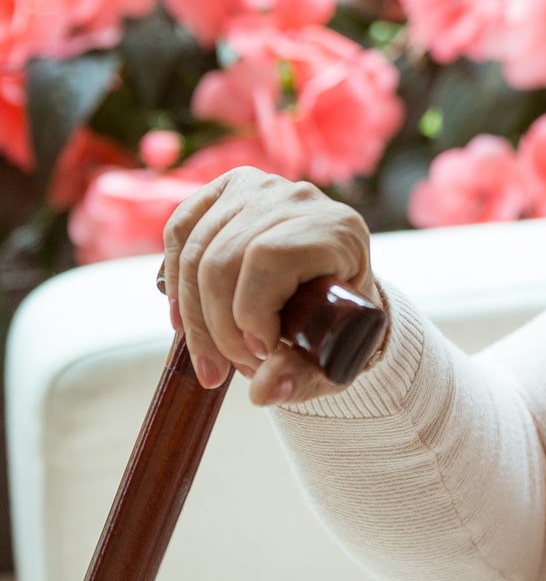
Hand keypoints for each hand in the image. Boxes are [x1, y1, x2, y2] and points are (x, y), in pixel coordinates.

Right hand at [161, 166, 379, 405]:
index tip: (261, 353)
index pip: (269, 257)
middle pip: (224, 259)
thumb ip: (302, 378)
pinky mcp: (226, 189)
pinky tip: (182, 320)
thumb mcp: (331, 357)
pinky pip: (179, 230)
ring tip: (214, 355)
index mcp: (337, 229)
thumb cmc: (337, 326)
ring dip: (193, 316)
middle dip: (218, 327)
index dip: (251, 311)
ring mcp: (261, 188)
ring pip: (196, 252)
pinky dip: (174, 280)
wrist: (334, 295)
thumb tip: (264, 393)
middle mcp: (300, 198)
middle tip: (232, 367)